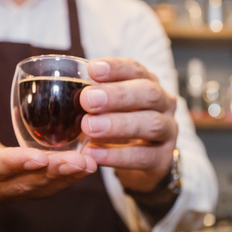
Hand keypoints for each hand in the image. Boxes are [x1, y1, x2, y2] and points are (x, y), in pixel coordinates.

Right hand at [0, 107, 96, 230]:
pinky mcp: (27, 192)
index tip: (39, 157)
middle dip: (54, 171)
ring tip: (90, 164)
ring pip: (42, 187)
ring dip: (68, 176)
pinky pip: (50, 187)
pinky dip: (70, 178)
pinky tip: (90, 166)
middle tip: (81, 161)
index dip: (17, 163)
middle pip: (26, 181)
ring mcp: (11, 194)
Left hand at [80, 58, 177, 192]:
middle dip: (118, 95)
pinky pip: (144, 156)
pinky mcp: (163, 160)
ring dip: (119, 124)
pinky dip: (117, 155)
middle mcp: (164, 104)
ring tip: (89, 127)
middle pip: (149, 93)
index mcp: (149, 84)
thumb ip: (93, 98)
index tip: (92, 69)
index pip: (137, 70)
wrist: (140, 163)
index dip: (116, 68)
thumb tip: (63, 89)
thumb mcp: (107, 108)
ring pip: (152, 124)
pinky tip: (94, 154)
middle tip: (88, 100)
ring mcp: (168, 132)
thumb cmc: (119, 127)